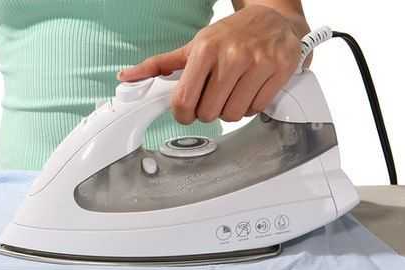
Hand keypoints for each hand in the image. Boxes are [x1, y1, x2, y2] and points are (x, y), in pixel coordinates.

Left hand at [118, 5, 304, 122]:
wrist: (272, 18)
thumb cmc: (229, 35)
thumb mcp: (193, 46)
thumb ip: (159, 65)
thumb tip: (126, 77)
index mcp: (205, 50)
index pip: (183, 101)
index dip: (183, 114)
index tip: (187, 111)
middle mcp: (232, 56)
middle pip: (209, 113)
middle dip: (208, 112)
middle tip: (212, 98)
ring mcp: (258, 63)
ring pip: (233, 114)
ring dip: (230, 110)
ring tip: (232, 92)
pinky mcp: (279, 71)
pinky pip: (256, 109)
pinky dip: (251, 106)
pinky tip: (249, 91)